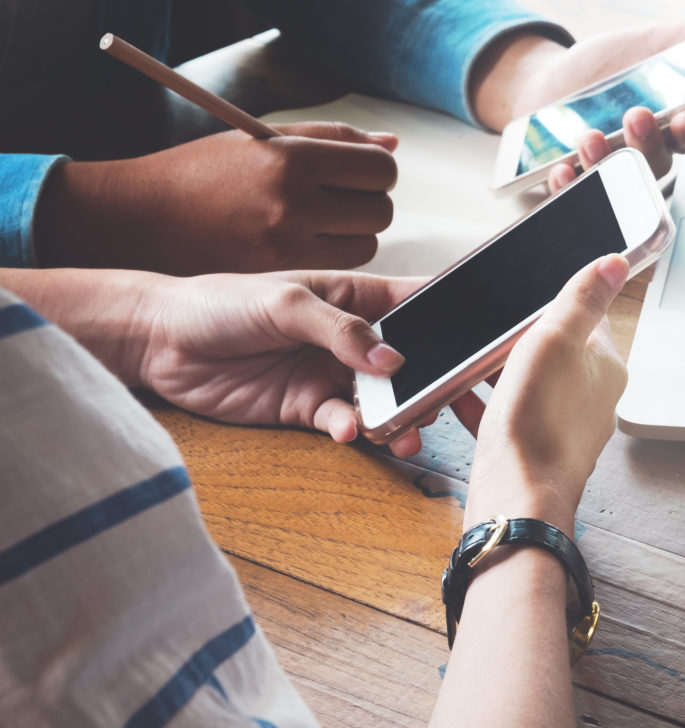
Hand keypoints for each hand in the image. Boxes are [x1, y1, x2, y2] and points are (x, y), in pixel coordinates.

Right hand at [36, 122, 398, 273]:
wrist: (138, 220)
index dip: (377, 170)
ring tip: (319, 222)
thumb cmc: (200, 172)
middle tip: (341, 198)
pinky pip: (338, 270)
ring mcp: (286, 245)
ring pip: (366, 246)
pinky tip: (306, 244)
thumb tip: (391, 145)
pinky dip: (334, 259)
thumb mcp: (262, 139)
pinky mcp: (277, 276)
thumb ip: (333, 140)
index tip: (361, 172)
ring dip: (355, 234)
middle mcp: (293, 202)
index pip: (379, 168)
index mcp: (291, 158)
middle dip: (369, 202)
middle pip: (380, 210)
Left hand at [133, 270, 436, 457]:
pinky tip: (345, 429)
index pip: (420, 305)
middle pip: (414, 362)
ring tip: (405, 430)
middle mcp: (353, 338)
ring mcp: (332, 375)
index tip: (484, 345)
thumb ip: (342, 330)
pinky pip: (344, 424)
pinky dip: (352, 430)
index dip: (456, 322)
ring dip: (400, 416)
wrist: (158, 342)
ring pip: (385, 401)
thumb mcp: (286, 302)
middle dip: (437, 383)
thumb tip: (392, 358)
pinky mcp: (307, 409)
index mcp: (357, 296)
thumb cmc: (218, 302)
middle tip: (450, 402)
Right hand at [453, 254, 628, 524]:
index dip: (557, 303)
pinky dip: (485, 403)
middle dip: (522, 339)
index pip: (589, 319)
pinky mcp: (533, 450)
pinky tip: (458, 395)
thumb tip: (616, 262)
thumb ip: (582, 299)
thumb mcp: (556, 339)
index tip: (528, 298)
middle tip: (491, 330)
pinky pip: (508, 417)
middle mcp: (591, 399)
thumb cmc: (538, 424)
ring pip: (531, 385)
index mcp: (606, 369)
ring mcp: (563, 427)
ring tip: (469, 359)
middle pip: (557, 352)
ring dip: (501, 371)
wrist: (515, 500)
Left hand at [471, 9, 684, 190]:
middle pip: (655, 163)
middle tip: (637, 116)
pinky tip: (563, 169)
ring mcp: (608, 172)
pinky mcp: (573, 182)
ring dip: (608, 164)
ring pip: (618, 184)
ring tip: (591, 137)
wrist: (546, 81)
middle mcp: (641, 155)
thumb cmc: (601, 70)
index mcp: (666, 125)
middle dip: (648, 143)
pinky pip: (575, 195)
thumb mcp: (643, 43)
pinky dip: (570, 186)